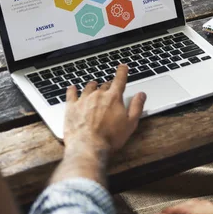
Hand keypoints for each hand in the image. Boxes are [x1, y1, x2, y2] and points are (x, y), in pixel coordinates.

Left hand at [52, 65, 145, 185]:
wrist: (88, 147)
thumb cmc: (111, 138)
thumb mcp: (131, 123)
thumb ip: (137, 106)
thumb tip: (141, 95)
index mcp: (113, 98)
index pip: (119, 80)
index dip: (122, 72)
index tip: (123, 67)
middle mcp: (98, 95)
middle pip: (104, 85)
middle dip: (108, 85)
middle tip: (110, 87)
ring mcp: (83, 100)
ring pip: (89, 87)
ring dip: (93, 86)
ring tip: (94, 86)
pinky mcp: (71, 107)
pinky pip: (71, 94)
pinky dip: (72, 90)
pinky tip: (72, 88)